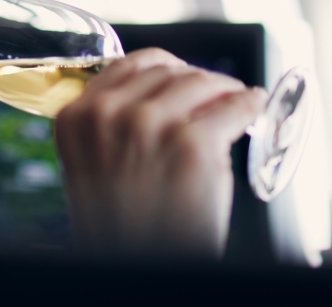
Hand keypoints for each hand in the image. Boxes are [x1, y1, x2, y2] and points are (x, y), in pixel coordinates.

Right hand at [55, 47, 265, 257]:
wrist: (136, 267)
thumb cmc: (119, 228)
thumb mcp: (93, 166)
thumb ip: (110, 125)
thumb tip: (159, 93)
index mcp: (77, 117)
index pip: (127, 64)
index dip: (164, 66)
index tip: (182, 73)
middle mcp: (109, 114)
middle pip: (168, 70)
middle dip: (197, 79)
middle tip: (217, 91)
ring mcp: (150, 126)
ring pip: (201, 81)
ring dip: (226, 88)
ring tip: (238, 99)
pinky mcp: (193, 144)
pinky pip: (234, 107)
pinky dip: (250, 104)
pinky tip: (254, 107)